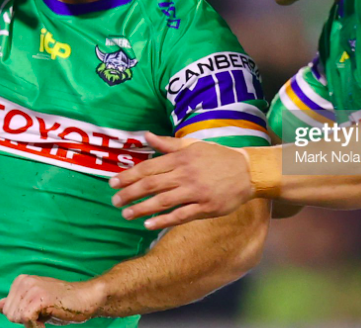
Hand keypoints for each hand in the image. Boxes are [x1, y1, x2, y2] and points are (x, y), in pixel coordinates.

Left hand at [0, 275, 104, 326]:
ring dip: (32, 324)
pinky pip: (26, 319)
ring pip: (16, 317)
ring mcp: (31, 288)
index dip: (21, 317)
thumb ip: (16, 302)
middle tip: (43, 315)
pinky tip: (45, 322)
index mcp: (21, 281)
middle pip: (9, 314)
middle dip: (25, 320)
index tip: (36, 313)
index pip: (6, 309)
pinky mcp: (39, 298)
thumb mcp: (35, 301)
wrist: (85, 298)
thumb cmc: (62, 302)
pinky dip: (36, 327)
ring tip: (46, 315)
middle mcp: (24, 281)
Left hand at [109, 132, 253, 228]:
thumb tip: (146, 135)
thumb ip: (167, 143)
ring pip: (162, 201)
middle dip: (129, 193)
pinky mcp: (205, 207)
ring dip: (141, 208)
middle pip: (150, 185)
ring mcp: (195, 192)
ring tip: (126, 214)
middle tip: (114, 201)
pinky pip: (180, 215)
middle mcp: (185, 174)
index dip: (128, 176)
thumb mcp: (193, 145)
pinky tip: (148, 225)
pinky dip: (162, 220)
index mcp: (181, 158)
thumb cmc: (218, 157)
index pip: (148, 168)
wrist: (248, 171)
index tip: (113, 183)